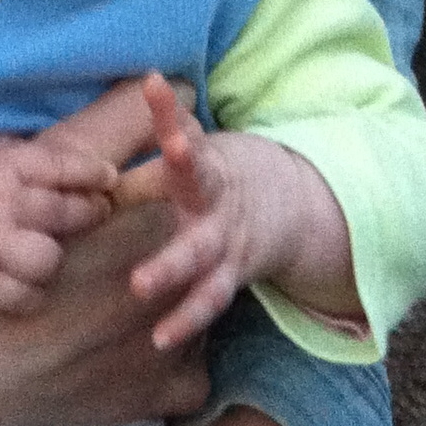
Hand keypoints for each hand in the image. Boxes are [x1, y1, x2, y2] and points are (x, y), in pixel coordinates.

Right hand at [0, 132, 116, 312]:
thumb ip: (3, 154)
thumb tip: (31, 155)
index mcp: (6, 164)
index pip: (67, 167)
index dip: (94, 175)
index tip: (108, 180)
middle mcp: (8, 203)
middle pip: (71, 213)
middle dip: (90, 216)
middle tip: (94, 217)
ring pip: (52, 258)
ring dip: (52, 260)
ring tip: (43, 258)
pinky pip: (24, 298)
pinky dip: (29, 297)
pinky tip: (22, 292)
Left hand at [122, 75, 365, 344]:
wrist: (289, 203)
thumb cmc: (219, 175)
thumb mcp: (202, 150)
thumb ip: (168, 129)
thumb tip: (136, 86)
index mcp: (206, 173)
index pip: (186, 146)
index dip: (170, 121)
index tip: (154, 90)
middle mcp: (218, 213)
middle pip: (192, 225)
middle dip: (168, 236)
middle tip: (138, 240)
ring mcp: (227, 247)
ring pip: (202, 269)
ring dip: (173, 279)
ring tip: (140, 289)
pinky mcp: (230, 276)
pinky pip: (208, 302)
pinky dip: (185, 320)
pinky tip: (160, 338)